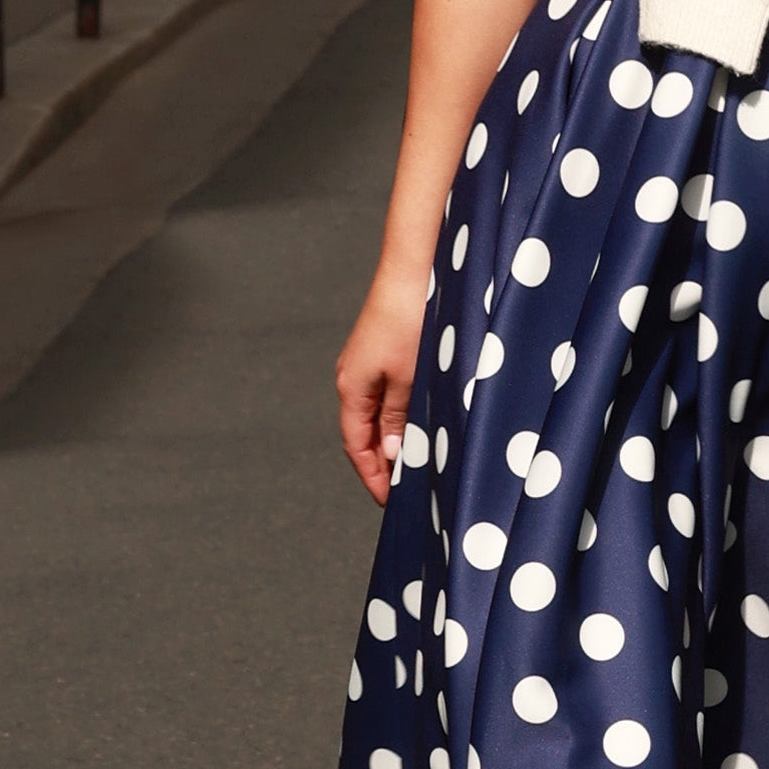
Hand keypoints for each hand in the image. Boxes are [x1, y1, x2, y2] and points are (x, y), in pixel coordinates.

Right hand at [336, 274, 426, 503]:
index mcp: (352, 388)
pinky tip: (416, 424)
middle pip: (363, 433)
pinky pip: (384, 395)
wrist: (415, 268)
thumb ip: (400, 419)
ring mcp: (365, 364)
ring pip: (375, 414)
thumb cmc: (412, 319)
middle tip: (404, 491)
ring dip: (391, 440)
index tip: (390, 501)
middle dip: (381, 464)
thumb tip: (392, 454)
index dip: (373, 476)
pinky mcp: (380, 351)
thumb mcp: (410, 378)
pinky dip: (397, 417)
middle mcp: (352, 377)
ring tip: (413, 464)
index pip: (357, 446)